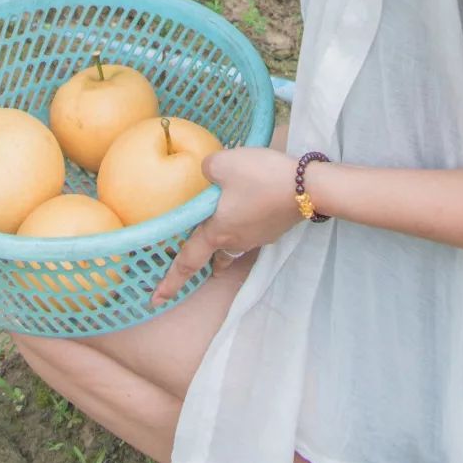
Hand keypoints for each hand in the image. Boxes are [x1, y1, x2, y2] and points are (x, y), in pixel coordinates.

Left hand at [150, 146, 299, 307]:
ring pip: (234, 242)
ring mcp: (258, 236)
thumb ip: (206, 168)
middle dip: (202, 261)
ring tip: (221, 223)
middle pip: (214, 254)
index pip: (188, 261)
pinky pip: (251, 228)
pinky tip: (250, 200)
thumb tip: (207, 173)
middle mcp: (236, 240)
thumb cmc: (259, 178)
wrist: (307, 186)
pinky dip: (244, 220)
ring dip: (225, 239)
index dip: (170, 281)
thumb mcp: (223, 163)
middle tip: (192, 265)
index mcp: (217, 232)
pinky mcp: (274, 227)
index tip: (155, 300)